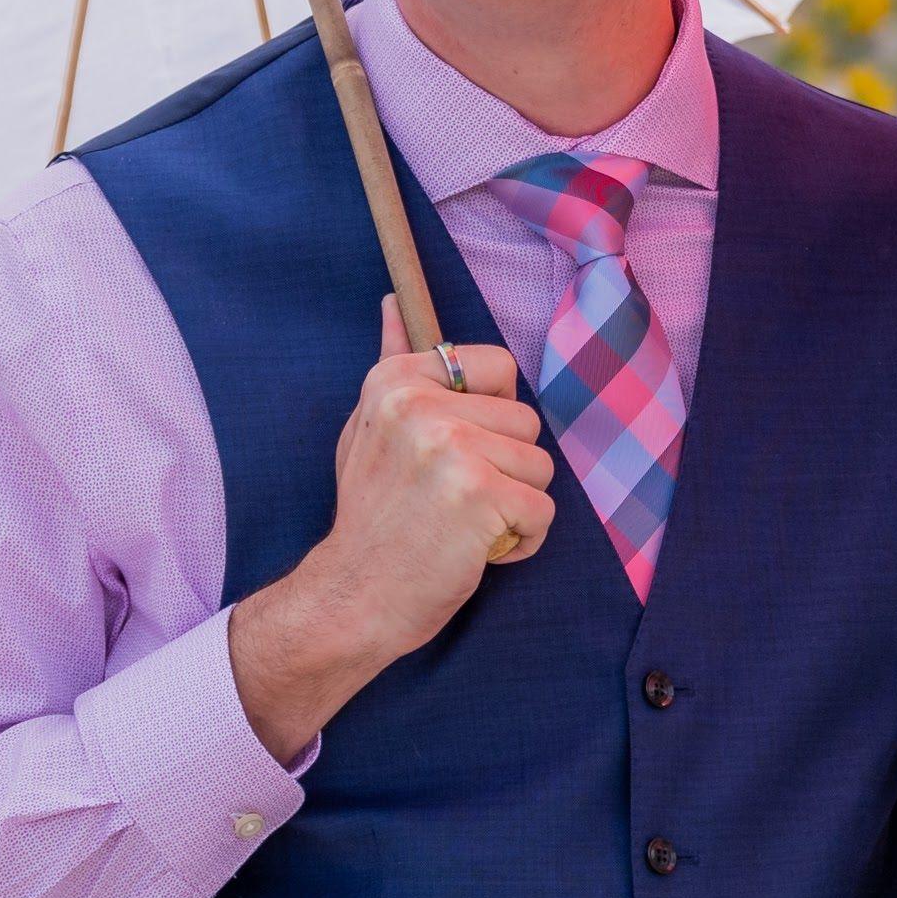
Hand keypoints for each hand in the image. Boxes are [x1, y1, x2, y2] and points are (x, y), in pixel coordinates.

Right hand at [228, 302, 556, 752]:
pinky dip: (521, 540)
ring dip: (515, 505)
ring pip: (540, 466)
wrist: (353, 596)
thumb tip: (394, 302)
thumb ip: (391, 364)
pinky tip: (476, 550)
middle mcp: (422, 406)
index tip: (458, 447)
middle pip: (526, 421)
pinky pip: (542, 510)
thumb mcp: (367, 429)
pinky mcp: (480, 495)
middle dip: (505, 468)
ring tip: (463, 524)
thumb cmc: (371, 515)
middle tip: (453, 500)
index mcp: (397, 381)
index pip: (499, 365)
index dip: (493, 412)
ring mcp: (452, 449)